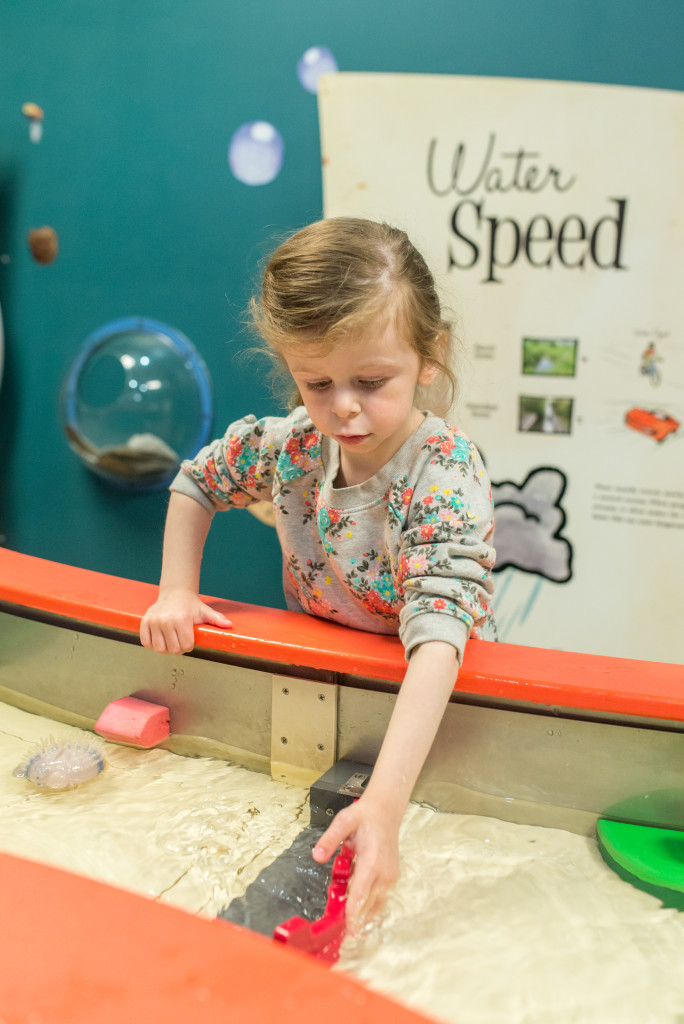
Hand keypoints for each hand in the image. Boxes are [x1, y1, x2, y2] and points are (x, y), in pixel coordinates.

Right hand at [139, 587, 232, 653]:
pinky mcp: (144, 622)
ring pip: (159, 648)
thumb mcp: (205, 611)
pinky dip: (152, 645)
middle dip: (178, 649)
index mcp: (181, 618)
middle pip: (173, 649)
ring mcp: (154, 621)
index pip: (185, 646)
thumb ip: (217, 619)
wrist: (175, 594)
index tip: (189, 641)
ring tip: (170, 641)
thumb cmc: (191, 606)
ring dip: (166, 649)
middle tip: (180, 641)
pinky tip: (160, 640)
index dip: (189, 646)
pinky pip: (146, 642)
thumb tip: (229, 626)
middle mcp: (166, 620)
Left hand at [312, 793, 401, 933]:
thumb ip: (329, 839)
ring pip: (376, 905)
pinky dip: (369, 907)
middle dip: (356, 920)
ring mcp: (390, 876)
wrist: (386, 810)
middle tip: (343, 936)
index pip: (361, 893)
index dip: (353, 912)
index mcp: (372, 860)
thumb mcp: (344, 821)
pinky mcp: (391, 877)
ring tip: (351, 931)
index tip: (347, 929)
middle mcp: (384, 872)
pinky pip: (379, 898)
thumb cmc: (365, 816)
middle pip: (369, 904)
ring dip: (364, 917)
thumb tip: (316, 856)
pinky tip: (358, 913)